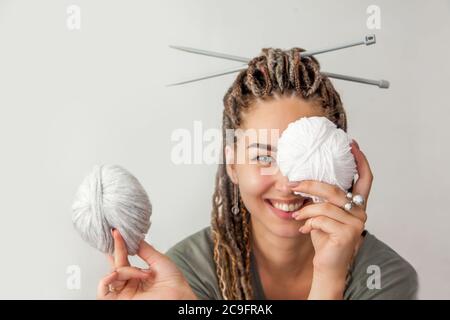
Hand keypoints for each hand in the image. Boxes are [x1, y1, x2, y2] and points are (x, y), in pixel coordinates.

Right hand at [97, 229, 196, 299]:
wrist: (179, 298)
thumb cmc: (175, 284)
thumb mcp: (159, 260)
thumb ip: (145, 250)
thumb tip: (134, 238)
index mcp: (139, 276)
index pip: (124, 259)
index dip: (120, 246)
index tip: (117, 233)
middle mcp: (130, 285)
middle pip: (116, 266)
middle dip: (118, 251)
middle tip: (118, 236)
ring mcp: (125, 294)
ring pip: (113, 275)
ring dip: (124, 270)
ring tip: (141, 273)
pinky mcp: (120, 301)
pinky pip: (102, 292)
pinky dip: (106, 280)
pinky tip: (116, 274)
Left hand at [290, 140, 372, 298]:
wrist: (327, 266)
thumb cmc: (324, 237)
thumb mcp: (322, 213)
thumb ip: (322, 198)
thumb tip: (303, 178)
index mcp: (356, 204)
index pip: (364, 178)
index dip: (360, 160)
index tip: (351, 143)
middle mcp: (360, 211)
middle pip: (334, 189)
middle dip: (309, 185)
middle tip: (291, 183)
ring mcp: (356, 223)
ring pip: (324, 205)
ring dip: (305, 210)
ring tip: (297, 216)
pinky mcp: (348, 234)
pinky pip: (321, 219)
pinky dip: (308, 222)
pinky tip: (305, 230)